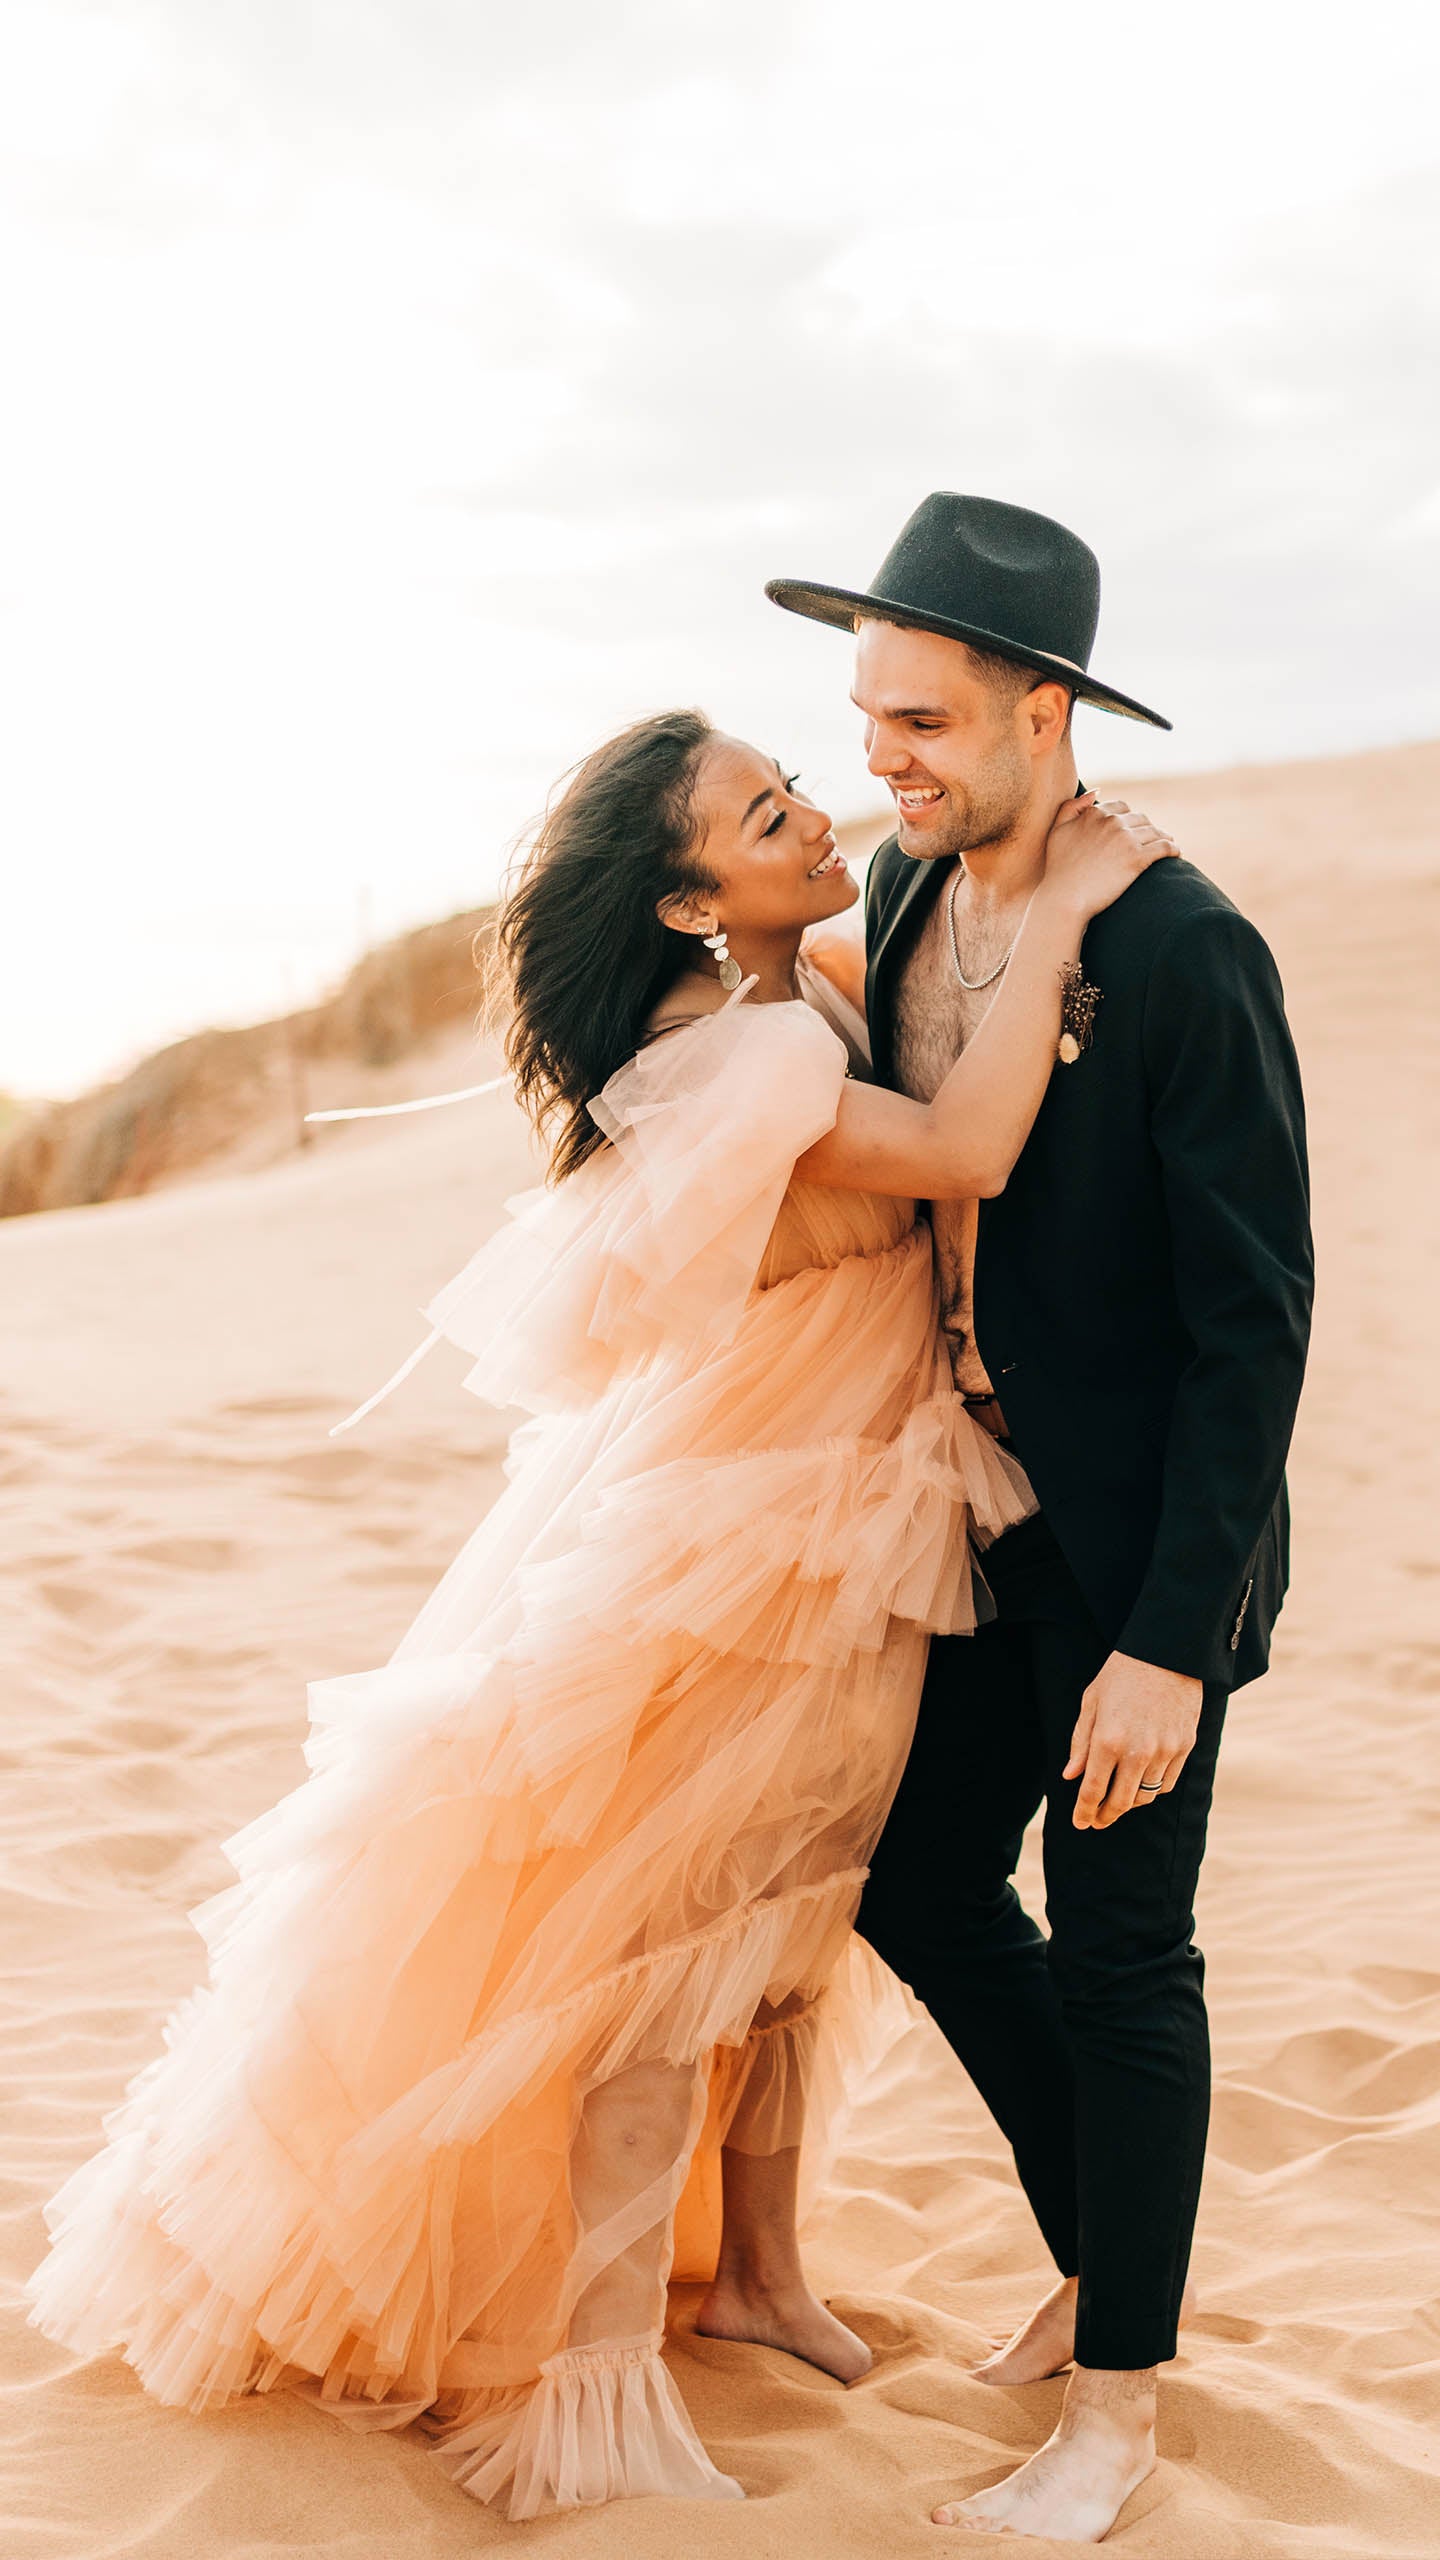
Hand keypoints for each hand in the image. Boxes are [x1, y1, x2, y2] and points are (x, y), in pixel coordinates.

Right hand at [1040, 795, 1177, 924]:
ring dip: (1163, 837)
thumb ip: (1072, 806)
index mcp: (1095, 814)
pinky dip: (1172, 849)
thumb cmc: (1058, 868)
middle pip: (1140, 819)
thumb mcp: (1057, 830)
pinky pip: (1164, 847)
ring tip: (1168, 845)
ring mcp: (1126, 839)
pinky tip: (1176, 854)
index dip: (1129, 818)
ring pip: (1154, 832)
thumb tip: (1097, 791)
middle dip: (1147, 828)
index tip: (1134, 829)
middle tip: (1153, 838)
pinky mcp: (1137, 858)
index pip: (1122, 808)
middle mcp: (1112, 822)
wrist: (1064, 897)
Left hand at [1064, 1651, 1202, 1828]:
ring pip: (1146, 1796)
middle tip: (1096, 1821)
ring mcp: (1165, 1751)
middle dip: (1105, 1816)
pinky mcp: (1185, 1746)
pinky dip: (1153, 1790)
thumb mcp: (1091, 1702)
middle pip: (1120, 1802)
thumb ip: (1080, 1742)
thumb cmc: (1122, 1674)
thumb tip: (1071, 1776)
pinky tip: (1142, 1786)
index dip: (1084, 1811)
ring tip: (1117, 1803)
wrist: (1167, 1652)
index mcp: (1108, 1740)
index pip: (1093, 1790)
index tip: (1080, 1823)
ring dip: (1128, 1804)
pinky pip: (1167, 1783)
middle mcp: (1138, 1751)